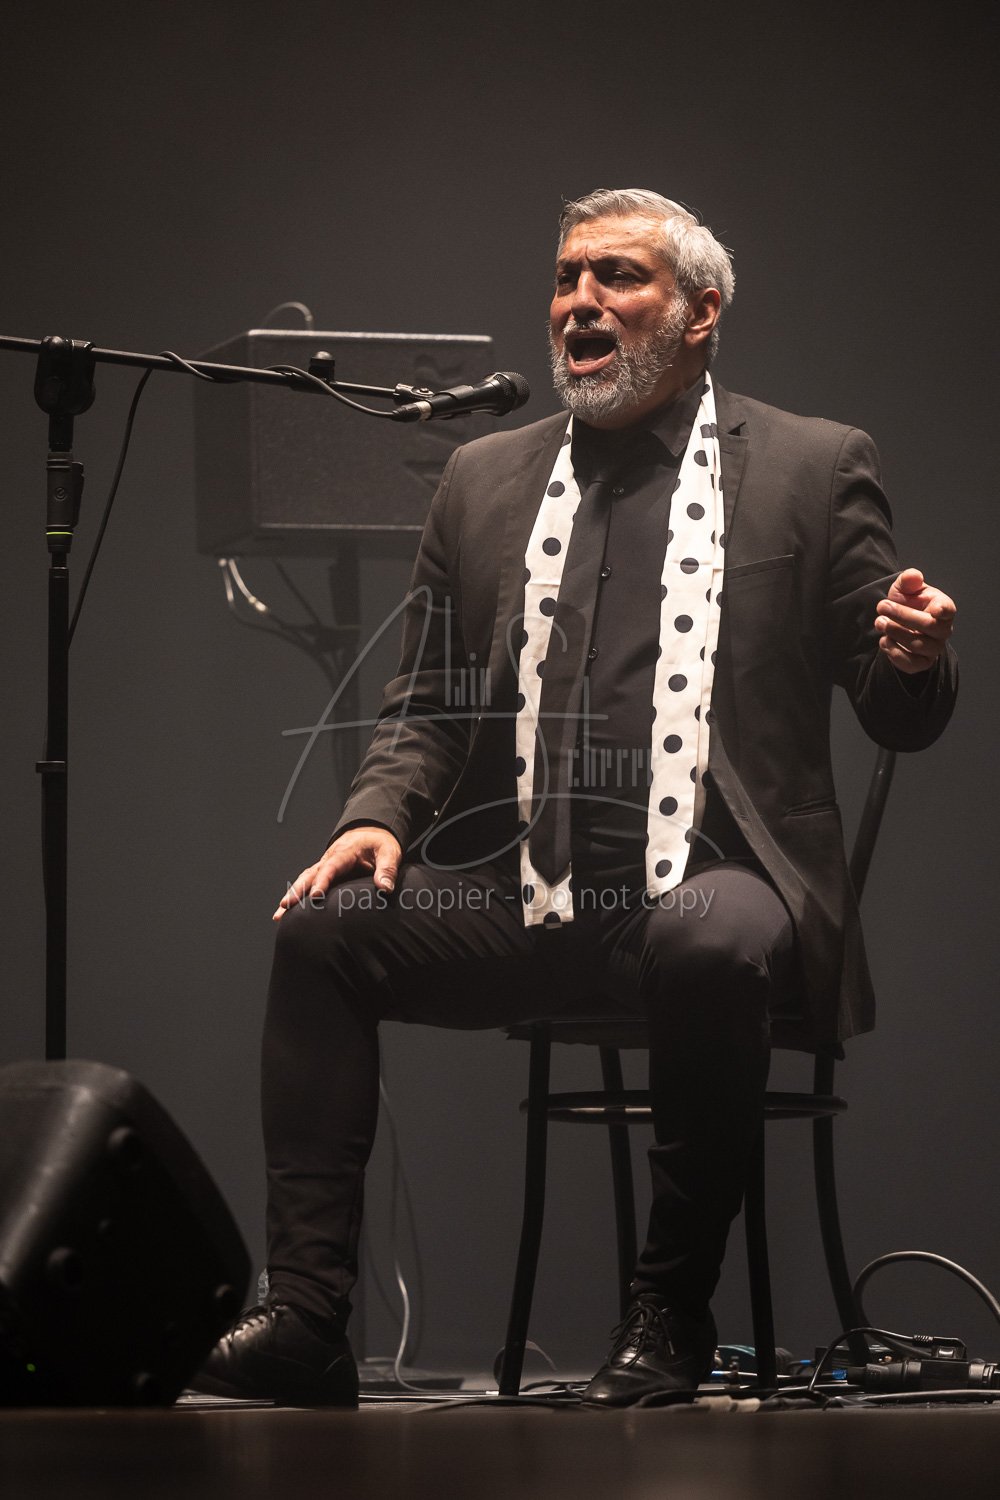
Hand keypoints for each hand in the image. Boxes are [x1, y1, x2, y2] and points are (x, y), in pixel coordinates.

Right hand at [273, 826, 401, 920]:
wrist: (371, 831)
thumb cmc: (379, 842)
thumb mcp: (388, 852)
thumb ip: (387, 869)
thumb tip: (385, 888)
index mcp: (344, 852)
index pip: (331, 867)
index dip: (322, 881)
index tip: (316, 896)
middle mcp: (329, 858)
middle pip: (309, 874)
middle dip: (297, 890)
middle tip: (286, 906)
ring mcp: (324, 865)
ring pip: (304, 879)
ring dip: (292, 895)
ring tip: (280, 914)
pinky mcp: (323, 872)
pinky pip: (307, 882)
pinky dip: (296, 895)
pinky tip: (286, 911)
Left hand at [875, 567, 955, 674]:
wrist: (898, 622)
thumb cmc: (907, 602)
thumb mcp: (905, 588)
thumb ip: (908, 580)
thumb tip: (912, 575)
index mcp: (943, 607)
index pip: (948, 609)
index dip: (942, 609)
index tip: (934, 609)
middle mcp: (943, 630)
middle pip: (928, 626)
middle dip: (902, 615)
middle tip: (881, 606)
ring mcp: (934, 648)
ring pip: (918, 645)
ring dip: (895, 633)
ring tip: (879, 622)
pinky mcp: (922, 663)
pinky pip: (912, 664)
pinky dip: (895, 654)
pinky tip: (884, 641)